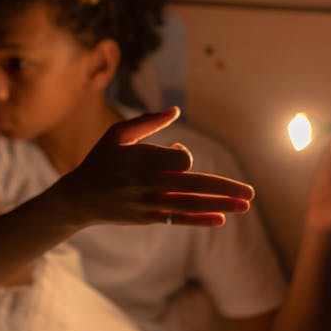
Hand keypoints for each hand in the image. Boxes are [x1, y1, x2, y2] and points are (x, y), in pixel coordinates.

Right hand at [56, 107, 254, 226]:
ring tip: (245, 206)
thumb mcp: (117, 134)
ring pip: (190, 205)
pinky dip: (199, 220)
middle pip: (194, 185)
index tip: (177, 154)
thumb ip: (147, 122)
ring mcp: (148, 203)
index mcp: (142, 159)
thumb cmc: (100, 160)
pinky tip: (220, 219)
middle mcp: (147, 183)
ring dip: (220, 205)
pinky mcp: (147, 218)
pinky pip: (178, 220)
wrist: (79, 197)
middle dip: (225, 188)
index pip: (181, 160)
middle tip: (251, 193)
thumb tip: (176, 111)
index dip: (185, 157)